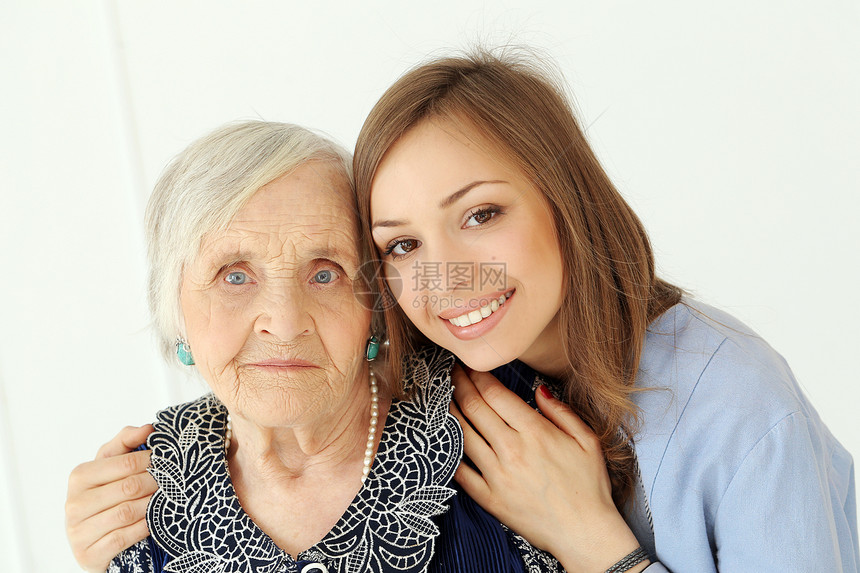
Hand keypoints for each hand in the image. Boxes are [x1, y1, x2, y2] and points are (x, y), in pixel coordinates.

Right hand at [65, 425, 156, 571]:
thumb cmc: (105, 496)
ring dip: (152, 505)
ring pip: (126, 512)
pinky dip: (143, 528)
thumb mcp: (110, 466)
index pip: (126, 462)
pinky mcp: (88, 554)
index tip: (170, 460)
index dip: (152, 461)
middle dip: (156, 483)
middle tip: (174, 481)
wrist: (91, 540)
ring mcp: (78, 531)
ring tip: (167, 499)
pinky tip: (154, 522)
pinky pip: (122, 537)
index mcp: (80, 476)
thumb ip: (125, 443)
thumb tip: (148, 428)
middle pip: (129, 487)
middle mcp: (74, 503)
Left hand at [449, 366, 647, 572]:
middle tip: (452, 372)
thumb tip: (539, 390)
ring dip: (449, 412)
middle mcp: (512, 450)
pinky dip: (449, 453)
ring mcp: (497, 475)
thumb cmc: (589, 486)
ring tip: (443, 398)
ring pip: (462, 435)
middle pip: (474, 408)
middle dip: (459, 384)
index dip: (477, 375)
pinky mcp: (489, 499)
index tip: (470, 365)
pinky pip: (460, 472)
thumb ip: (561, 412)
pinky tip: (443, 439)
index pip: (495, 393)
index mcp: (535, 432)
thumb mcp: (587, 441)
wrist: (585, 533)